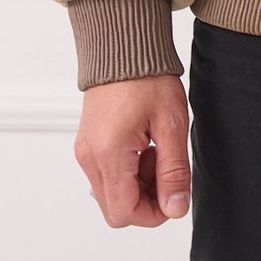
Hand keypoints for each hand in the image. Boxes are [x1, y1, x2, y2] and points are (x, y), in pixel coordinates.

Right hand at [74, 74, 190, 228]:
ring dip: (137, 184)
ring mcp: (84, 151)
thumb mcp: (171, 123)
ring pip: (110, 194)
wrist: (124, 47)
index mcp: (109, 154)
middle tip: (165, 166)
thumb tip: (175, 208)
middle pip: (115, 208)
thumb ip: (173, 171)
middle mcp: (89, 157)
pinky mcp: (86, 144)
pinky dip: (126, 171)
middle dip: (146, 199)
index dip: (153, 213)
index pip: (124, 212)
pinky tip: (143, 145)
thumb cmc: (148, 78)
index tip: (173, 194)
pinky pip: (105, 175)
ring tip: (156, 150)